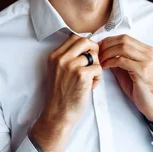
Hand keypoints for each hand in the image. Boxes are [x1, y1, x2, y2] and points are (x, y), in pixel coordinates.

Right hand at [30, 34, 101, 151]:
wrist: (58, 113)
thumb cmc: (61, 94)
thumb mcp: (57, 71)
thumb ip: (67, 58)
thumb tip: (87, 47)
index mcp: (54, 56)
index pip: (74, 38)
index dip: (85, 44)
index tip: (88, 54)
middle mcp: (61, 58)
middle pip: (85, 41)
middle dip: (94, 49)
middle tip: (94, 62)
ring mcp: (71, 65)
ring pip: (94, 55)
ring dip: (96, 66)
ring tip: (91, 79)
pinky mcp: (81, 75)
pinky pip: (98, 68)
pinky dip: (98, 77)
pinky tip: (91, 86)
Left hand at [98, 35, 152, 121]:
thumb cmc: (140, 89)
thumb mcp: (128, 70)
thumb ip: (119, 60)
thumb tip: (104, 52)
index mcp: (146, 50)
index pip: (125, 37)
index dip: (109, 40)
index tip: (98, 47)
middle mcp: (148, 53)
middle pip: (123, 39)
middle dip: (106, 45)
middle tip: (97, 53)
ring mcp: (147, 60)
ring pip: (122, 47)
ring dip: (107, 53)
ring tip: (100, 61)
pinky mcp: (142, 70)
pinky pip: (122, 60)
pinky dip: (110, 62)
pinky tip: (105, 67)